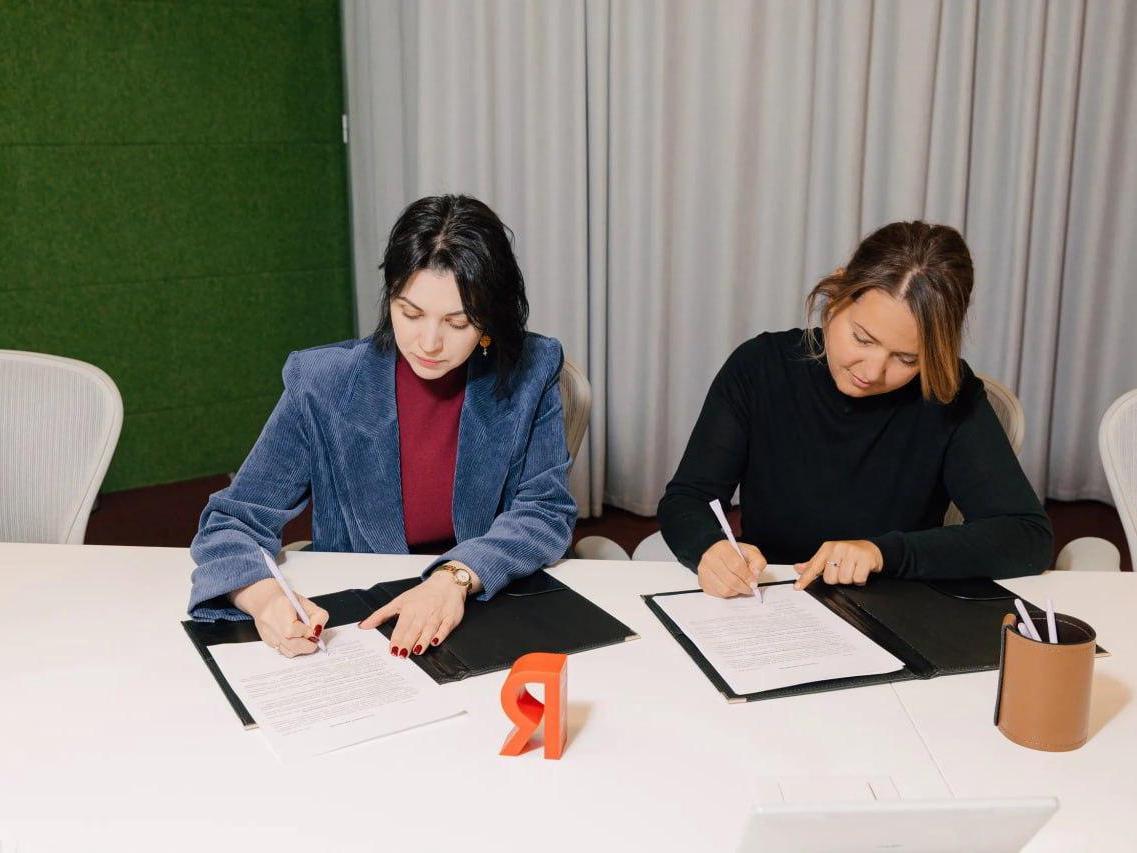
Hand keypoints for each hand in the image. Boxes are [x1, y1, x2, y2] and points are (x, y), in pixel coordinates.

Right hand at [230, 577, 328, 657]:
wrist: (266, 600)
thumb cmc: (287, 601)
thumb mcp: (307, 603)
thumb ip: (318, 616)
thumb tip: (317, 633)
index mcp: (281, 606)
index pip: (293, 630)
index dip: (307, 633)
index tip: (313, 631)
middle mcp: (270, 621)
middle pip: (291, 644)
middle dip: (307, 645)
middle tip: (313, 641)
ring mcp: (267, 633)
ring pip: (288, 651)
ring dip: (301, 649)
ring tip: (304, 639)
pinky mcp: (267, 641)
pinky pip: (283, 651)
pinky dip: (292, 648)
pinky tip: (295, 639)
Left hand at [357, 567, 475, 656]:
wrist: (446, 583)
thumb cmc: (422, 594)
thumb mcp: (400, 601)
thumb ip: (381, 615)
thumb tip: (363, 626)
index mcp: (409, 608)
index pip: (402, 626)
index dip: (397, 639)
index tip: (392, 650)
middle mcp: (423, 612)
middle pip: (414, 629)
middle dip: (408, 642)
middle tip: (402, 655)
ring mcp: (437, 615)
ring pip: (429, 629)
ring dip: (423, 640)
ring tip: (416, 651)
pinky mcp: (450, 617)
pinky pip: (445, 628)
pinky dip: (440, 635)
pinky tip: (435, 642)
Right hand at [697, 539, 766, 597]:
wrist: (717, 554)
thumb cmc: (734, 553)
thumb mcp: (750, 552)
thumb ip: (757, 561)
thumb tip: (755, 574)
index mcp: (722, 548)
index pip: (736, 565)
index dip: (747, 576)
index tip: (754, 582)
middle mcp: (710, 559)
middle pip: (731, 580)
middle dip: (744, 587)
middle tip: (750, 588)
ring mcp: (704, 571)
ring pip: (725, 590)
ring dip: (736, 591)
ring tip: (740, 586)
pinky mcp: (703, 582)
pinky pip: (719, 594)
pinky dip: (728, 593)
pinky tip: (731, 586)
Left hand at [793, 540, 883, 589]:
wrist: (871, 548)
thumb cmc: (848, 554)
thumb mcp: (829, 556)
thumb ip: (814, 564)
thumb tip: (798, 568)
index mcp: (827, 548)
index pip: (814, 566)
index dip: (805, 578)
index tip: (797, 587)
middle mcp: (838, 548)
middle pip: (830, 578)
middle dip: (838, 579)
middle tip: (844, 571)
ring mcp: (852, 552)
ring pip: (844, 580)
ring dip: (850, 579)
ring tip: (853, 570)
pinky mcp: (865, 558)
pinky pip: (858, 579)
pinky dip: (860, 580)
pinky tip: (861, 571)